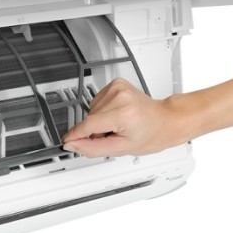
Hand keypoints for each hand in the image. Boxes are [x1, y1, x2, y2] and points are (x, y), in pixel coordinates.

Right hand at [62, 78, 189, 157]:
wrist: (165, 120)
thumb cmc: (150, 134)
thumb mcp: (122, 149)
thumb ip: (93, 148)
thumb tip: (73, 144)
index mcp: (124, 113)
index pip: (90, 124)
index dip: (76, 134)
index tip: (67, 141)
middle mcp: (120, 96)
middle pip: (90, 117)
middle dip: (95, 130)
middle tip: (112, 136)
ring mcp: (118, 87)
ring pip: (92, 109)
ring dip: (99, 120)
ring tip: (117, 125)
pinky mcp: (116, 83)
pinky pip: (97, 101)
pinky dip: (102, 110)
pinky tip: (116, 115)